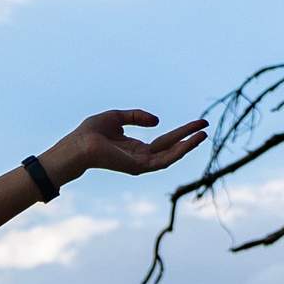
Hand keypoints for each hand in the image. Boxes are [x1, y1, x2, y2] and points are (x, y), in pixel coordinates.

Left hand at [43, 110, 208, 182]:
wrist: (78, 145)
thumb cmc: (91, 132)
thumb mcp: (117, 117)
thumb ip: (137, 116)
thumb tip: (158, 121)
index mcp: (137, 148)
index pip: (164, 141)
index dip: (181, 132)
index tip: (197, 123)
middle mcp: (141, 158)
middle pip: (171, 148)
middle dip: (189, 138)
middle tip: (206, 126)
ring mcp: (141, 164)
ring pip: (171, 156)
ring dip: (188, 146)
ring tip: (203, 134)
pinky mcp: (139, 167)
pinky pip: (163, 160)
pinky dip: (178, 152)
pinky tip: (189, 142)